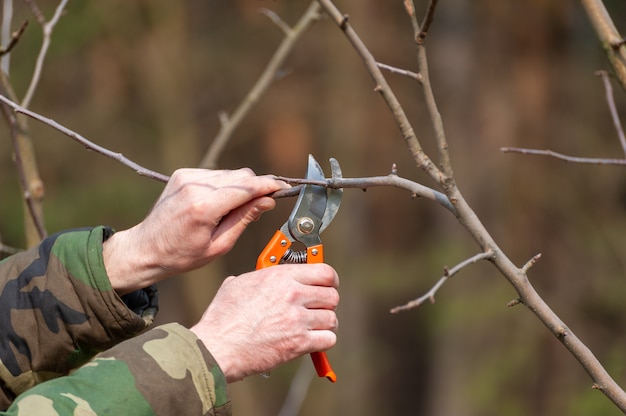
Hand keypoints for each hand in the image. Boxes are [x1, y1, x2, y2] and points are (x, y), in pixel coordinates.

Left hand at [104, 168, 286, 292]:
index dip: (268, 185)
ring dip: (240, 187)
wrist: (146, 248)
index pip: (246, 187)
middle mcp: (194, 186)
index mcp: (203, 207)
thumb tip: (267, 201)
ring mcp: (187, 177)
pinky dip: (224, 186)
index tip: (283, 187)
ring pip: (230, 174)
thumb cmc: (181, 254)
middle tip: (263, 205)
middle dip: (256, 187)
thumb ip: (244, 219)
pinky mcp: (183, 174)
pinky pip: (216, 175)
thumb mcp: (219, 245)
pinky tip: (218, 204)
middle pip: (241, 176)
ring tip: (233, 211)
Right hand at [190, 263, 339, 381]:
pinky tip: (312, 340)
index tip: (329, 284)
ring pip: (332, 318)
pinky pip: (329, 339)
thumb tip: (264, 277)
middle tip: (319, 307)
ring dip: (325, 323)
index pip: (324, 271)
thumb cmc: (222, 318)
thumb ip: (259, 277)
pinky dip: (323, 341)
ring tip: (313, 326)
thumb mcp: (238, 284)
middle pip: (332, 295)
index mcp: (280, 276)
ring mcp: (297, 319)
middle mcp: (292, 294)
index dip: (330, 279)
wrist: (218, 347)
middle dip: (327, 302)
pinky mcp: (299, 343)